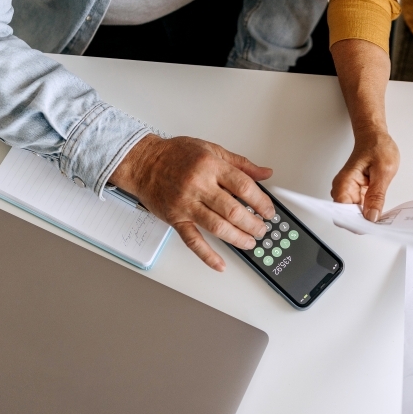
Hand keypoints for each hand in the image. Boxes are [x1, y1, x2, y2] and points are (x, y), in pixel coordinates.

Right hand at [109, 134, 274, 270]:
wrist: (143, 162)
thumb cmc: (175, 154)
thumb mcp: (212, 149)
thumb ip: (241, 163)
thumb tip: (265, 173)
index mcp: (211, 166)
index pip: (244, 187)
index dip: (261, 202)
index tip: (269, 211)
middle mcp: (199, 186)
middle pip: (233, 210)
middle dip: (253, 224)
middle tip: (262, 229)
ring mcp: (186, 204)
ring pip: (217, 227)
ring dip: (238, 238)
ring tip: (250, 242)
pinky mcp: (175, 219)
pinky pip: (192, 240)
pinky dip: (207, 255)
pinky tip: (219, 264)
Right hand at [330, 130, 399, 220]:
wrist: (374, 136)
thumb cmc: (376, 147)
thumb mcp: (383, 171)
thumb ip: (376, 196)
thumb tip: (371, 216)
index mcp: (344, 183)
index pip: (341, 213)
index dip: (355, 223)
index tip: (369, 226)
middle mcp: (343, 189)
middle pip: (347, 217)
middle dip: (363, 223)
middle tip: (379, 223)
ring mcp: (349, 192)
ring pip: (355, 215)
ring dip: (367, 217)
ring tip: (381, 216)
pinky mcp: (356, 193)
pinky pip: (361, 209)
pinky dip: (370, 211)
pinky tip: (379, 210)